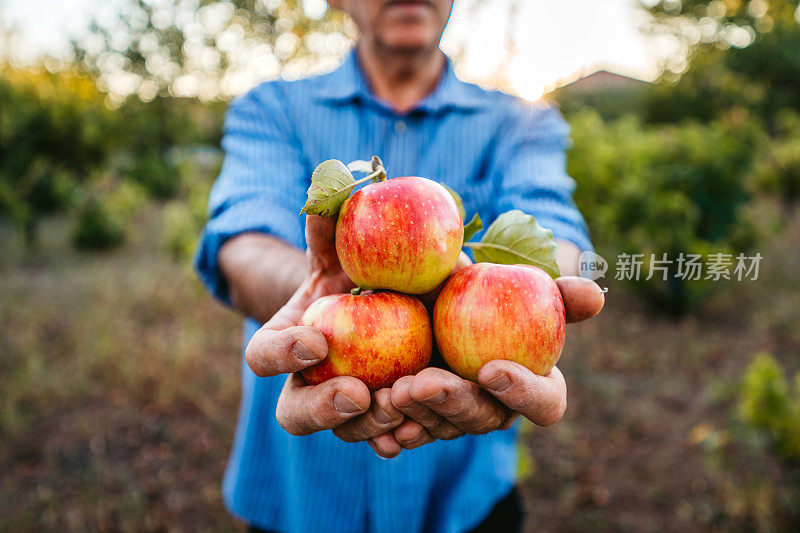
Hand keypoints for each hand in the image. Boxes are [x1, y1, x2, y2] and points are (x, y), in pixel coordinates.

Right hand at [244, 215, 404, 454]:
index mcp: (282, 345)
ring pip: (345, 433)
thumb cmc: (351, 267)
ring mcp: (341, 409)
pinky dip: (397, 438)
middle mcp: (304, 385)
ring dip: (370, 424)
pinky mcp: (379, 418)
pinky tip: (415, 429)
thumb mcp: (340, 246)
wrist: (381, 298)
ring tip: (400, 403)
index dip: (281, 354)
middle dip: (322, 409)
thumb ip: (328, 226)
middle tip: (356, 392)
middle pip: (295, 414)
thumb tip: (326, 188)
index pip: (262, 356)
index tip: (316, 339)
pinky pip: (383, 439)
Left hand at [389, 276, 604, 449]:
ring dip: (420, 413)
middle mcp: (496, 408)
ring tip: (393, 391)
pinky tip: (382, 425)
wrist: (426, 295)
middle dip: (454, 404)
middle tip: (423, 381)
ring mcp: (456, 419)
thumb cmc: (481, 290)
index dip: (523, 393)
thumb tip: (594, 295)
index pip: (544, 403)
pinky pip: (411, 435)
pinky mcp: (421, 419)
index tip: (491, 369)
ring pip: (443, 429)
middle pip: (484, 420)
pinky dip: (395, 432)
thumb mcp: (510, 281)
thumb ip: (553, 291)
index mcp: (531, 383)